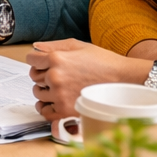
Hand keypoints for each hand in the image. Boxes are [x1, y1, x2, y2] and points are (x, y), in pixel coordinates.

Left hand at [26, 39, 149, 122]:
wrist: (125, 81)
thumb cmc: (104, 62)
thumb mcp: (78, 46)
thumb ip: (53, 45)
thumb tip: (35, 47)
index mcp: (56, 58)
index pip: (31, 59)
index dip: (38, 61)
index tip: (45, 64)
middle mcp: (55, 76)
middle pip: (34, 76)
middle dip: (43, 75)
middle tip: (59, 76)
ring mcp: (60, 94)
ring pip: (38, 93)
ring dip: (45, 91)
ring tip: (61, 88)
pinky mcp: (66, 110)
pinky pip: (45, 111)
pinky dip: (47, 108)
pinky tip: (55, 103)